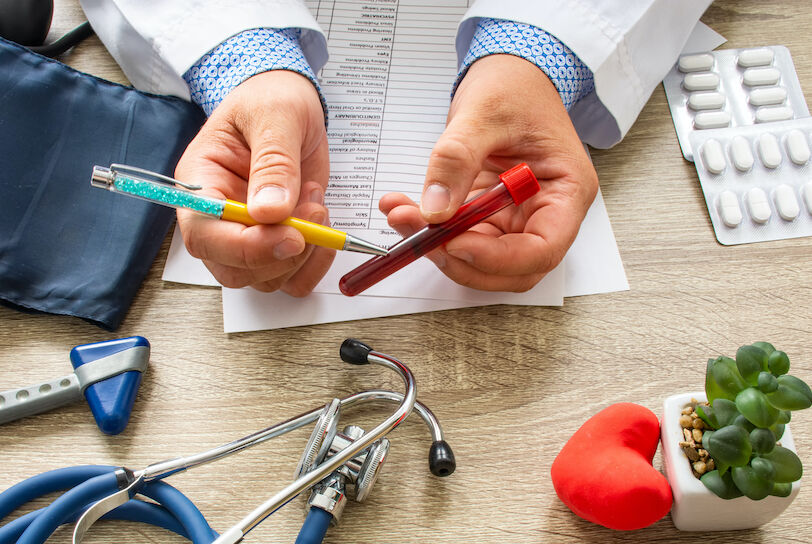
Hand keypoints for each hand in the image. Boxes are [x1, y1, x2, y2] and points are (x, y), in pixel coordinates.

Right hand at [175, 70, 332, 294]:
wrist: (288, 101)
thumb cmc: (271, 100)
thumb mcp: (275, 116)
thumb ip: (274, 162)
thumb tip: (270, 211)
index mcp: (200, 184)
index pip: (205, 235)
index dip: (246, 247)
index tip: (291, 236)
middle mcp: (219, 219)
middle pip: (234, 270)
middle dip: (281, 255)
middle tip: (314, 215)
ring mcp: (250, 234)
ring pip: (267, 279)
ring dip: (304, 254)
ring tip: (316, 202)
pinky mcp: (279, 242)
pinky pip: (294, 277)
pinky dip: (316, 262)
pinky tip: (324, 225)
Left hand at [380, 54, 597, 291]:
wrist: (508, 75)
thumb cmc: (515, 87)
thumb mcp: (484, 113)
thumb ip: (457, 160)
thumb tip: (434, 210)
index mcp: (566, 191)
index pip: (543, 249)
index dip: (498, 258)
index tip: (454, 244)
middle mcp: (545, 212)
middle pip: (510, 267)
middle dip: (461, 258)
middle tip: (419, 234)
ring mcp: (516, 217)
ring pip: (480, 259)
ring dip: (437, 248)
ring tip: (401, 215)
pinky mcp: (488, 215)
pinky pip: (459, 238)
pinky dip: (429, 231)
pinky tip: (402, 209)